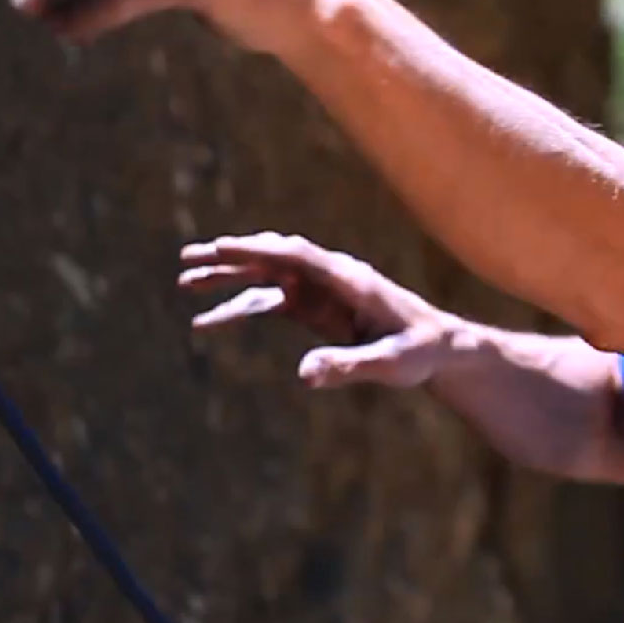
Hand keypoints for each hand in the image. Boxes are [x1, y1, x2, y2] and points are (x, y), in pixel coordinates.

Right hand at [179, 233, 456, 388]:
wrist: (438, 347)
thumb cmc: (420, 351)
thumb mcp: (390, 365)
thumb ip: (348, 367)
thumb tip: (304, 375)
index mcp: (350, 280)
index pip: (297, 255)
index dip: (258, 250)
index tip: (221, 247)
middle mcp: (331, 277)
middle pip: (274, 258)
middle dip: (230, 257)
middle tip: (186, 260)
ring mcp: (321, 290)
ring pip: (266, 277)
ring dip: (227, 277)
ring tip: (185, 281)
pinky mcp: (316, 308)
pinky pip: (271, 303)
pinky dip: (240, 308)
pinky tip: (209, 322)